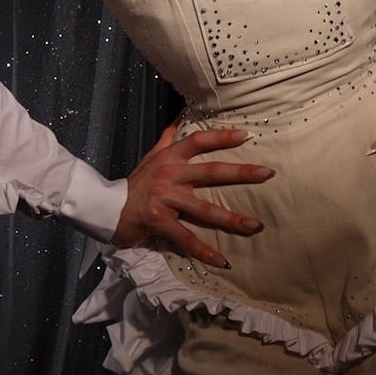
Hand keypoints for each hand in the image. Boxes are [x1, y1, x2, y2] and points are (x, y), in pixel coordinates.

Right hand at [111, 123, 275, 267]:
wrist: (107, 208)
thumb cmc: (136, 181)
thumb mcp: (151, 155)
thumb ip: (169, 136)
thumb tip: (183, 112)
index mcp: (170, 157)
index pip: (198, 141)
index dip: (220, 136)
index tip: (245, 135)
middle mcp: (169, 175)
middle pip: (210, 172)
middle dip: (241, 173)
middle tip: (268, 173)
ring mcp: (164, 199)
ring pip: (203, 209)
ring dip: (232, 218)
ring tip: (257, 225)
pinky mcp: (159, 223)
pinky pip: (186, 239)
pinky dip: (204, 251)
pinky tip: (222, 261)